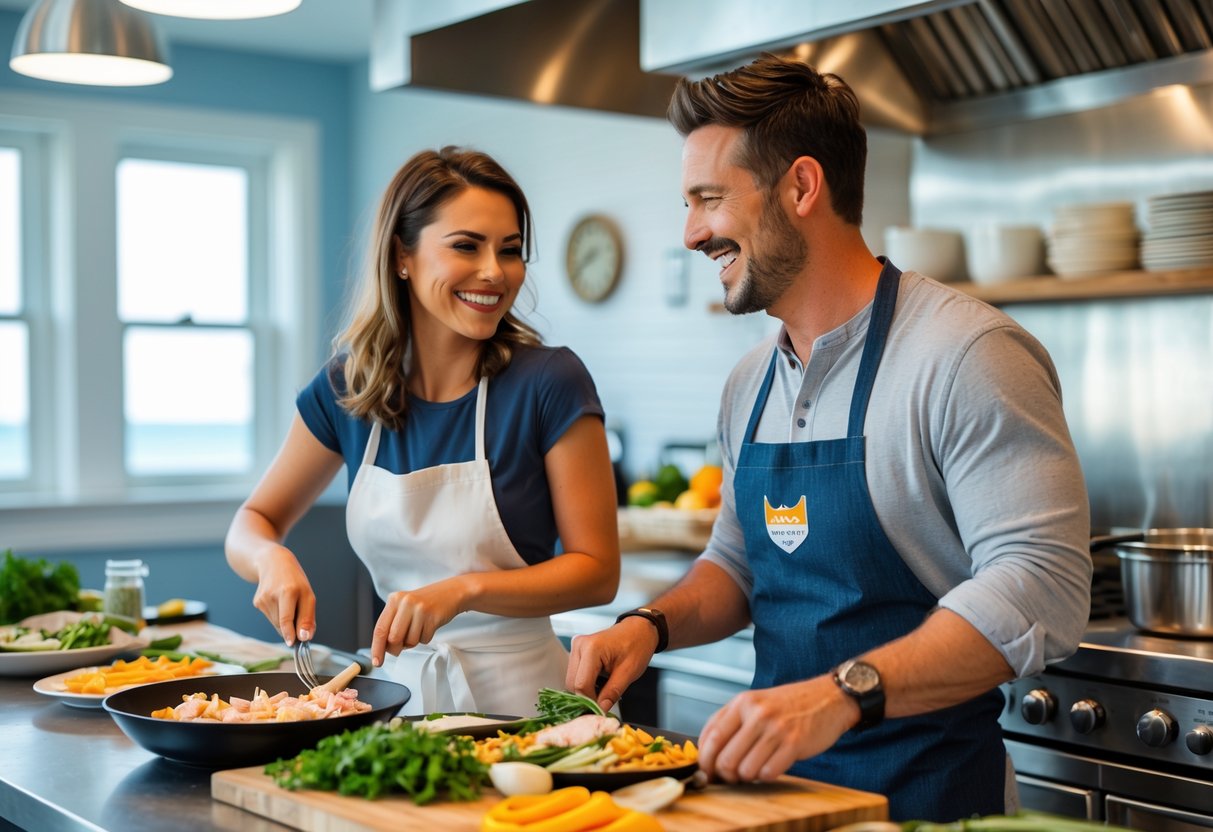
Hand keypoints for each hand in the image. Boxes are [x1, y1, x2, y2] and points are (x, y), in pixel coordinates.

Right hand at [251, 546, 315, 645]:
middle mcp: (273, 595)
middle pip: (283, 624)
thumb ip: (308, 617)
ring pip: (276, 623)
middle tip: (299, 620)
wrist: (273, 562)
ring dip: (285, 622)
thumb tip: (305, 637)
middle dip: (292, 628)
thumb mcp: (308, 594)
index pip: (287, 618)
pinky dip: (277, 615)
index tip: (292, 643)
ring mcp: (262, 599)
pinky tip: (279, 602)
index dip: (289, 632)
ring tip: (288, 604)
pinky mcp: (257, 602)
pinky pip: (270, 617)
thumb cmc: (295, 580)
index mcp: (288, 591)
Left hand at [370, 576, 467, 666]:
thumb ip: (392, 624)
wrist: (451, 592)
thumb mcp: (404, 607)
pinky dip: (425, 638)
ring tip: (418, 629)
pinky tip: (428, 626)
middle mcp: (405, 602)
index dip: (377, 648)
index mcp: (394, 600)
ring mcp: (420, 609)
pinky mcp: (433, 617)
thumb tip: (383, 648)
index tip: (377, 661)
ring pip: (409, 641)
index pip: (380, 629)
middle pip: (393, 638)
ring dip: (413, 642)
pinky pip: (424, 639)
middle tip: (400, 648)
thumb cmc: (425, 603)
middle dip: (396, 649)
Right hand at [565, 618, 658, 711]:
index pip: (581, 685)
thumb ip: (613, 692)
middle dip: (587, 696)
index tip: (602, 711)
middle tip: (604, 703)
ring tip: (605, 690)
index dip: (590, 701)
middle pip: (573, 683)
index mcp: (592, 648)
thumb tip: (601, 710)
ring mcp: (576, 647)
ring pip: (572, 680)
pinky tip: (600, 682)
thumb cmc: (637, 646)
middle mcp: (579, 645)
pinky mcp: (577, 650)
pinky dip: (586, 683)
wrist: (639, 630)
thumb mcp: (629, 672)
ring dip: (586, 690)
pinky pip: (575, 674)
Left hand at [697, 675, 855, 782]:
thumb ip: (731, 721)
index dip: (705, 760)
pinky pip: (768, 773)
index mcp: (743, 702)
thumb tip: (707, 750)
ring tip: (755, 767)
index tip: (706, 770)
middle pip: (725, 758)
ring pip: (746, 770)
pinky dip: (766, 775)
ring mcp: (776, 729)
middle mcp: (757, 714)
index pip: (711, 736)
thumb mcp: (756, 701)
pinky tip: (771, 765)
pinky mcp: (794, 744)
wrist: (828, 698)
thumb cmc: (790, 704)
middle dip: (725, 774)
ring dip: (748, 776)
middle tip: (731, 776)